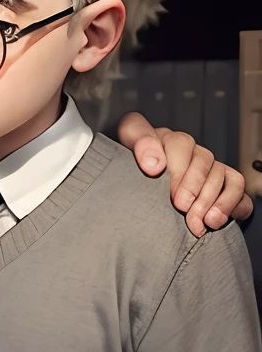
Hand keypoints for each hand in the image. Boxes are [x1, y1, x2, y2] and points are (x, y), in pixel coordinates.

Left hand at [117, 112, 251, 235]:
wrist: (157, 223)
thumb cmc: (140, 203)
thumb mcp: (124, 190)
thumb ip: (118, 177)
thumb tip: (139, 170)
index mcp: (143, 145)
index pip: (135, 128)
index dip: (145, 144)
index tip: (151, 169)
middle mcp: (173, 148)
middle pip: (183, 145)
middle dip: (184, 178)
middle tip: (178, 204)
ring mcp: (201, 162)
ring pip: (209, 164)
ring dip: (204, 195)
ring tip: (193, 220)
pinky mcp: (224, 180)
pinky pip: (234, 182)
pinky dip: (226, 201)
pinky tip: (212, 219)